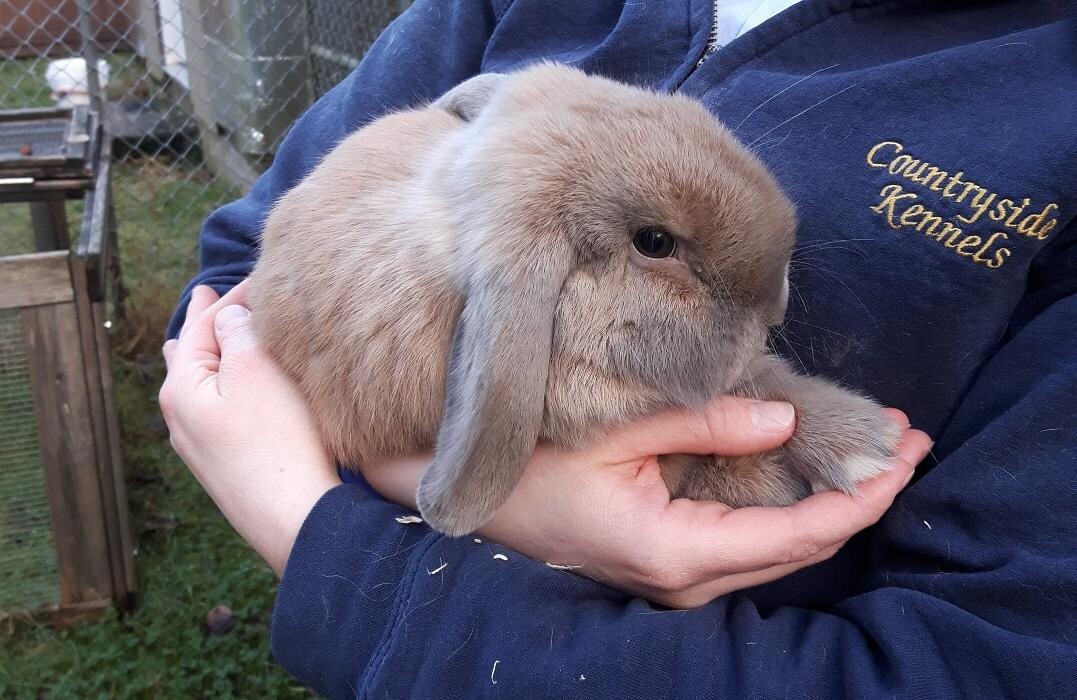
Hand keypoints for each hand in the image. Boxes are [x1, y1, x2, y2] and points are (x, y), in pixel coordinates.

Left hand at [160, 282, 340, 574]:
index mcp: (182, 388)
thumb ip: (238, 331)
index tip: (260, 275)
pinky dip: (222, 385)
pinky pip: (216, 410)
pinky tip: (226, 389)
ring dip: (209, 356)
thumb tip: (226, 315)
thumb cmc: (278, 439)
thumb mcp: (257, 369)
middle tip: (206, 294)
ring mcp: (202, 447)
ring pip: (200, 385)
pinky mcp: (228, 467)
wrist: (294, 516)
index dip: (232, 296)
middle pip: (190, 356)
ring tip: (198, 336)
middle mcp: (182, 418)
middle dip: (204, 324)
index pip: (204, 325)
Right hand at [363, 404, 930, 607]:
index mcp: (674, 550)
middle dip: (861, 496)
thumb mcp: (612, 432)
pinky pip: (750, 545)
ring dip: (832, 503)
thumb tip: (783, 419)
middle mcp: (684, 580)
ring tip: (874, 453)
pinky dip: (793, 512)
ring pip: (780, 550)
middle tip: (909, 441)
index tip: (904, 454)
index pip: (797, 532)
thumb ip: (701, 423)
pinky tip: (810, 474)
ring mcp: (676, 580)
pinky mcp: (669, 566)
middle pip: (802, 547)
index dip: (859, 494)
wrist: (472, 502)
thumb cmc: (531, 466)